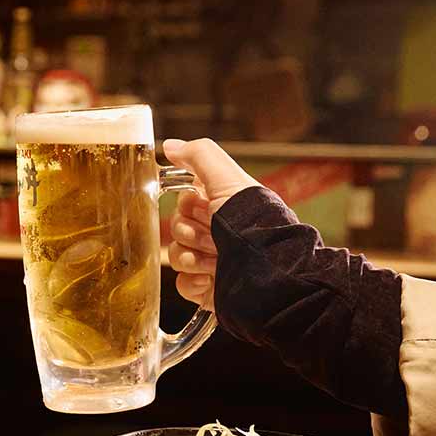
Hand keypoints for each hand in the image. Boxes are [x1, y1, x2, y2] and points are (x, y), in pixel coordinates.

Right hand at [162, 138, 259, 310]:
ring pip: (176, 255)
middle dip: (191, 233)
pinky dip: (192, 281)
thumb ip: (199, 156)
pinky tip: (210, 279)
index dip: (189, 205)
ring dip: (191, 258)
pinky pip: (181, 283)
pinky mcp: (207, 288)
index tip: (206, 207)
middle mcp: (216, 233)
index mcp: (222, 207)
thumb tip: (169, 146)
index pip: (183, 201)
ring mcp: (210, 262)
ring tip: (216, 260)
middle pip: (176, 228)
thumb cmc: (252, 223)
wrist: (266, 271)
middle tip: (215, 236)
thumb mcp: (227, 179)